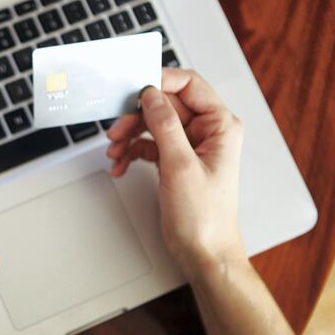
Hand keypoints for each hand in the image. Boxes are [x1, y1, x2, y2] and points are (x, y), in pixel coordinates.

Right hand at [106, 68, 245, 278]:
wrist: (203, 252)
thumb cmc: (205, 217)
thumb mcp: (181, 166)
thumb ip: (165, 125)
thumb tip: (151, 95)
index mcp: (220, 126)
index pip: (189, 85)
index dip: (160, 82)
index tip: (133, 87)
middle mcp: (207, 132)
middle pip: (164, 105)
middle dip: (136, 116)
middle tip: (116, 129)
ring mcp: (189, 146)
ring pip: (152, 124)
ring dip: (129, 135)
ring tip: (114, 151)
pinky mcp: (175, 161)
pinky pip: (148, 144)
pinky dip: (131, 152)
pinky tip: (121, 165)